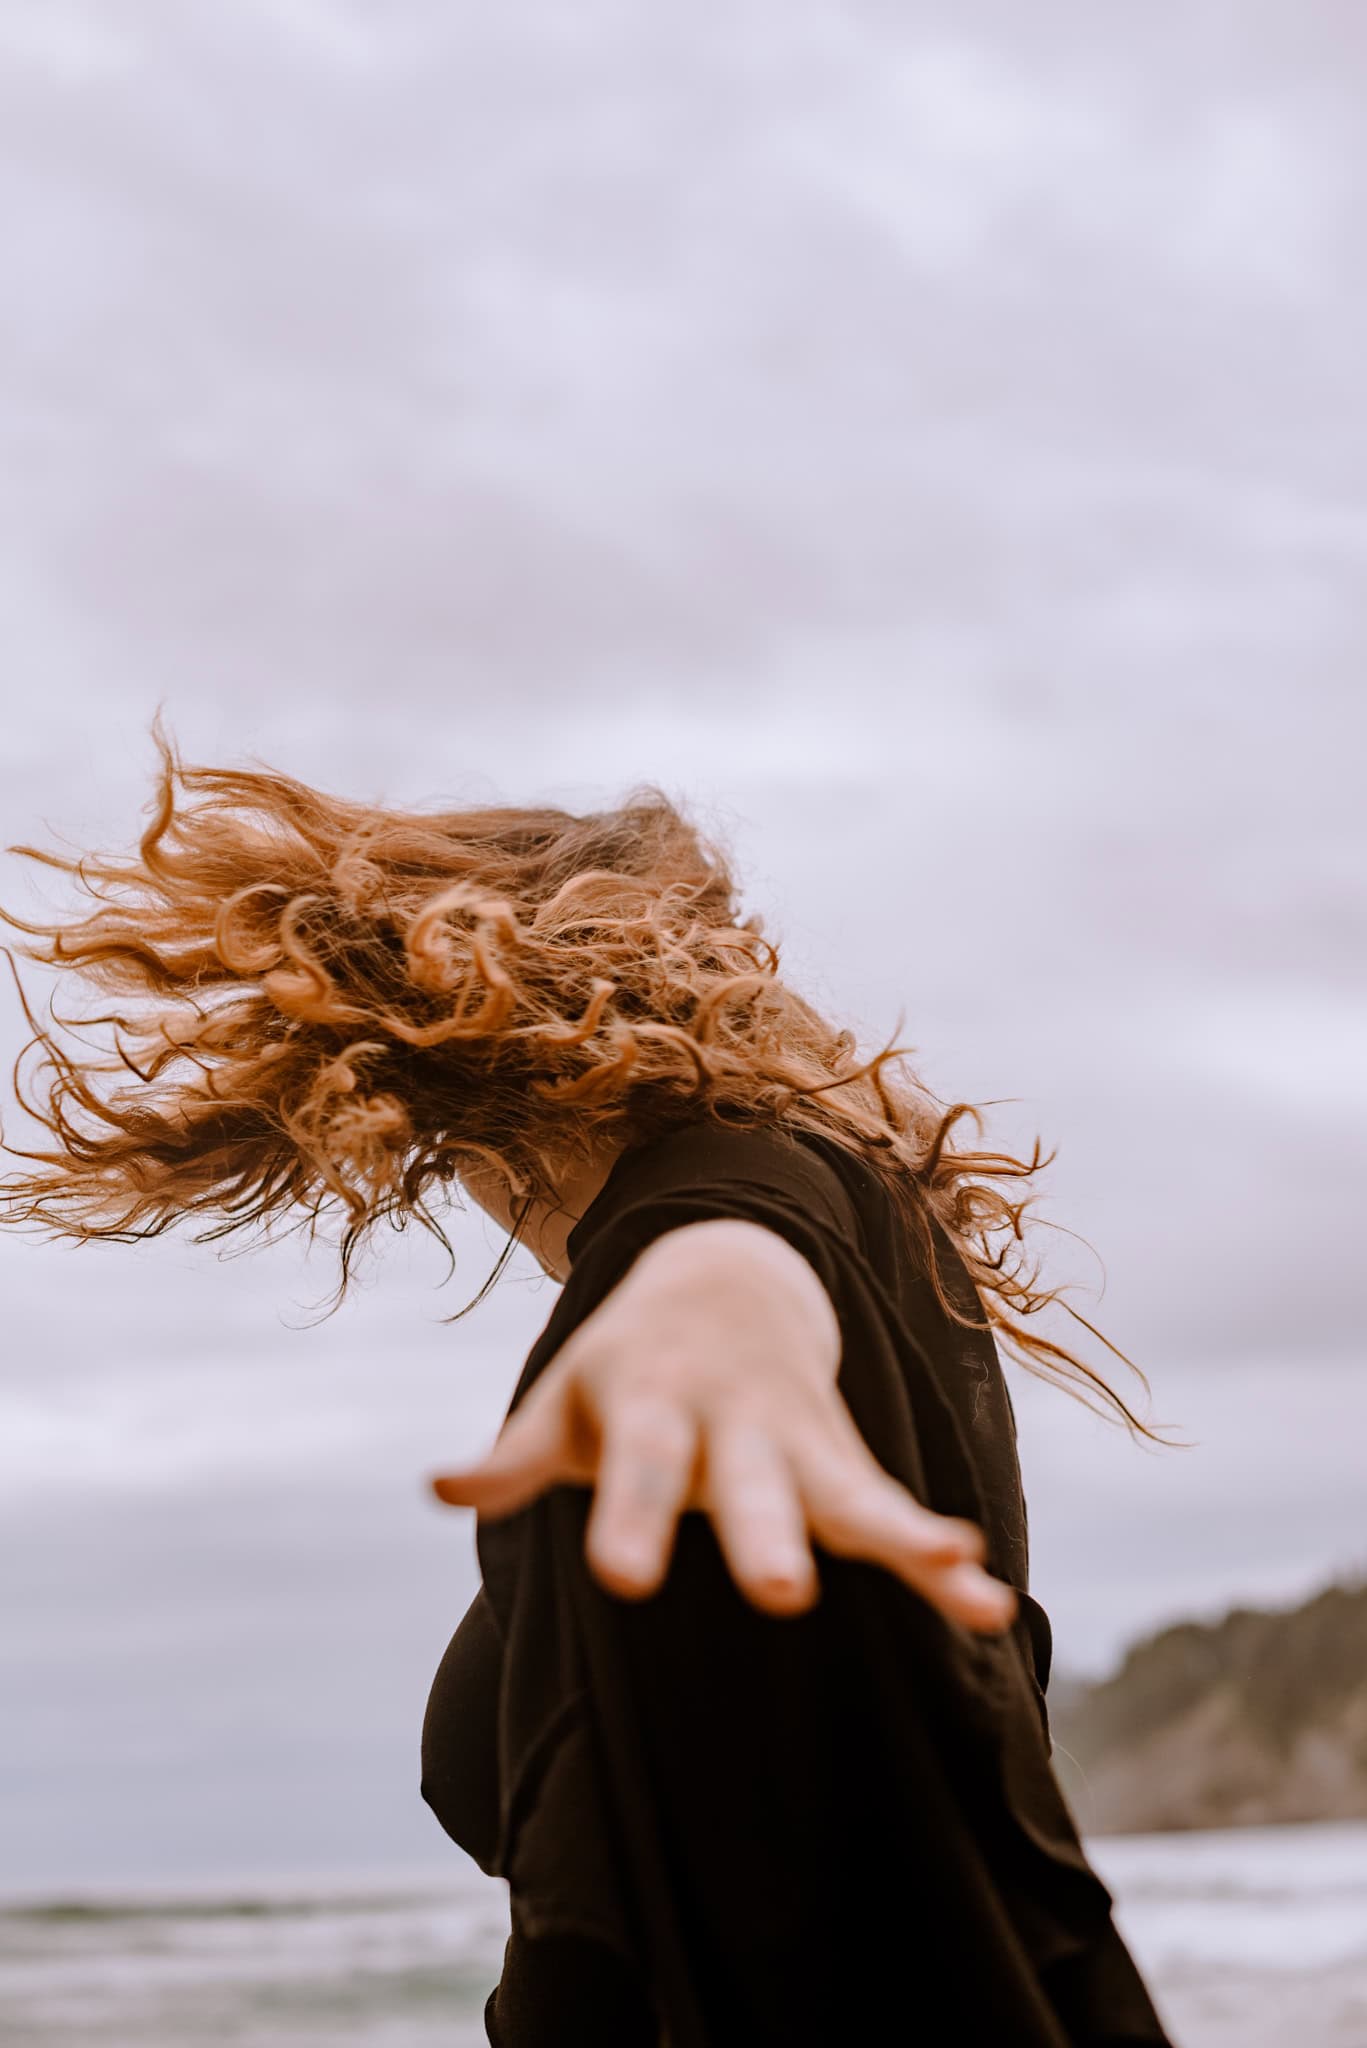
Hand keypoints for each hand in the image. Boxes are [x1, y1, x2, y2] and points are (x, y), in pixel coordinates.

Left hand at [429, 1220, 1018, 1631]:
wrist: (732, 1276)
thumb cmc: (630, 1363)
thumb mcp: (568, 1396)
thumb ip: (518, 1452)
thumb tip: (439, 1485)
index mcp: (655, 1400)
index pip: (640, 1464)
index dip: (630, 1518)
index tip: (623, 1579)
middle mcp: (734, 1419)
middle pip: (752, 1482)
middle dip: (769, 1535)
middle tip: (783, 1597)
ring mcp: (799, 1439)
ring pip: (849, 1493)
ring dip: (902, 1538)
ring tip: (960, 1573)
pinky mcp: (846, 1463)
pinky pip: (896, 1513)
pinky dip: (939, 1556)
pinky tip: (986, 1604)